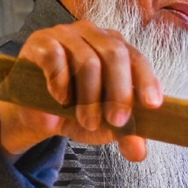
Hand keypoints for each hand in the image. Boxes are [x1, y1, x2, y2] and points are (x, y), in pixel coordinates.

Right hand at [0, 20, 162, 161]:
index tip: (151, 105)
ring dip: (89, 98)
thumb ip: (125, 135)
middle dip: (119, 92)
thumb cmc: (75, 112)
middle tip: (116, 121)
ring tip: (86, 121)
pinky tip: (60, 99)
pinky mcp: (41, 42)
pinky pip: (55, 58)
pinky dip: (60, 83)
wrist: (36, 114)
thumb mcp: (104, 127)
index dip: (146, 81)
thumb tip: (139, 152)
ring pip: (87, 61)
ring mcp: (66, 35)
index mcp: (117, 50)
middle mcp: (94, 36)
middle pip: (115, 54)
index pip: (137, 59)